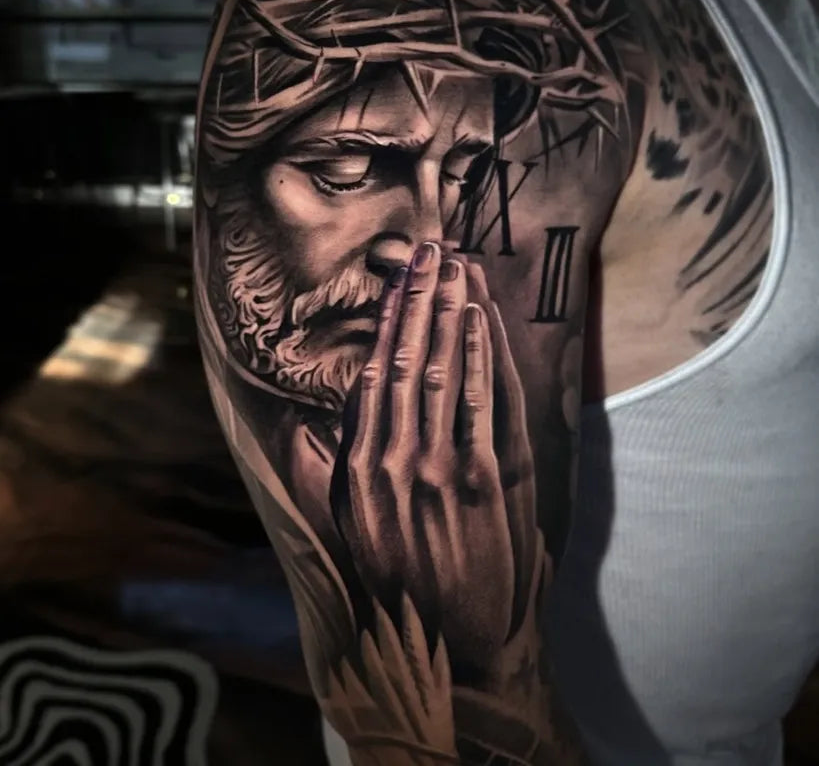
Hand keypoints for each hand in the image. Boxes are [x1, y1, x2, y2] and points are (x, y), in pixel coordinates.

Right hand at [330, 242, 536, 681]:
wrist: (454, 649)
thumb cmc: (400, 583)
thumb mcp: (351, 532)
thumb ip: (327, 475)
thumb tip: (304, 428)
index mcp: (360, 470)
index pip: (373, 375)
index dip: (388, 321)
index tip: (397, 280)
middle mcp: (395, 463)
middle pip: (408, 361)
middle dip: (421, 299)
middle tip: (431, 249)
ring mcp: (443, 471)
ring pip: (444, 371)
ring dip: (452, 313)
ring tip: (457, 266)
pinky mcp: (488, 483)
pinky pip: (483, 403)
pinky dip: (483, 354)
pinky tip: (481, 317)